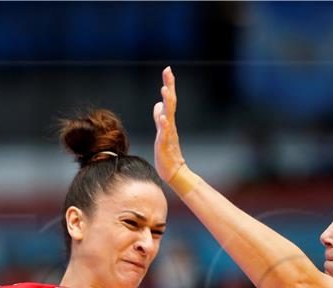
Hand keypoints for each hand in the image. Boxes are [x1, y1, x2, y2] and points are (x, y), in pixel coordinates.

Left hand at [153, 66, 185, 181]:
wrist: (174, 172)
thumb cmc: (167, 154)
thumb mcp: (161, 133)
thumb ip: (159, 119)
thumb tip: (158, 105)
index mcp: (168, 122)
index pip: (169, 100)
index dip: (168, 85)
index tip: (168, 69)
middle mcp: (170, 125)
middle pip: (170, 102)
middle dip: (169, 86)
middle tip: (168, 70)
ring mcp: (168, 134)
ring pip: (168, 115)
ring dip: (167, 102)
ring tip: (164, 89)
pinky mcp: (165, 145)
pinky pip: (165, 134)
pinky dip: (164, 125)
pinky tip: (163, 118)